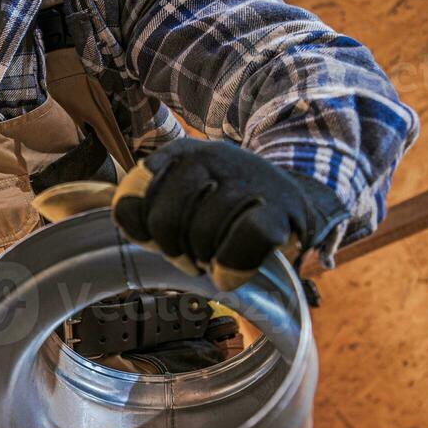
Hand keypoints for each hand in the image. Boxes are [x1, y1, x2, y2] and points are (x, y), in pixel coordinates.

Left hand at [111, 139, 347, 289]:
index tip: (157, 239)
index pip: (130, 198)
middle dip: (173, 251)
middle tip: (191, 257)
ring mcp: (245, 178)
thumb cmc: (230, 207)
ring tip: (215, 257)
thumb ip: (150, 209)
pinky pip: (242, 244)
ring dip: (205, 261)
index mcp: (179, 154)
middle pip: (162, 222)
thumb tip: (130, 224)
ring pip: (201, 235)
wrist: (298, 199)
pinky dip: (231, 267)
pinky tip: (230, 273)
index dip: (139, 231)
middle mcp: (209, 157)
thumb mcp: (186, 195)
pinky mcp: (277, 206)